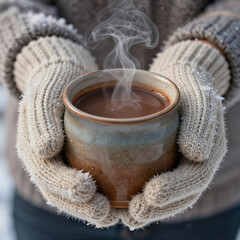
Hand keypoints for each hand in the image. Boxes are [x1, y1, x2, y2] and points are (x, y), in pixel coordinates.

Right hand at [16, 36, 118, 224]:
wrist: (64, 76)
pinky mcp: (81, 156)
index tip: (86, 190)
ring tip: (112, 215)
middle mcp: (49, 158)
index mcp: (34, 146)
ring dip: (91, 207)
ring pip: (73, 192)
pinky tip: (117, 200)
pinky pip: (88, 180)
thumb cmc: (53, 83)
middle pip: (60, 191)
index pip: (45, 173)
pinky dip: (100, 193)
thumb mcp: (45, 93)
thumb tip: (45, 149)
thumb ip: (42, 118)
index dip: (63, 186)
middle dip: (80, 205)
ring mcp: (65, 159)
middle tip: (103, 212)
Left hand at [122, 40, 229, 229]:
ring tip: (127, 216)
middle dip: (158, 206)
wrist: (180, 82)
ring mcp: (176, 163)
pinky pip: (154, 181)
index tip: (153, 195)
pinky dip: (140, 194)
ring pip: (166, 193)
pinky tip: (124, 202)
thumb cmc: (189, 89)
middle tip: (135, 212)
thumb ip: (201, 122)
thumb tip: (196, 153)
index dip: (175, 190)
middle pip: (180, 193)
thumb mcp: (199, 98)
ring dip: (148, 208)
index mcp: (206, 150)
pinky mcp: (161, 160)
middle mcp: (191, 162)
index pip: (194, 177)